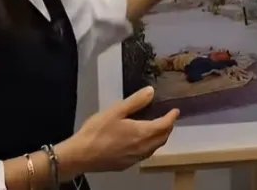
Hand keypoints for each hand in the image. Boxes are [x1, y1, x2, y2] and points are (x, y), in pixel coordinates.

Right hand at [58, 87, 178, 173]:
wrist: (81, 155)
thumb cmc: (97, 131)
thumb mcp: (116, 111)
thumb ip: (135, 101)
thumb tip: (151, 92)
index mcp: (142, 133)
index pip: (164, 125)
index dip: (171, 117)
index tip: (175, 111)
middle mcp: (143, 148)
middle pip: (162, 138)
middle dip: (167, 128)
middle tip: (168, 119)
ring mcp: (135, 158)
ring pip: (154, 148)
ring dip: (159, 138)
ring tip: (158, 129)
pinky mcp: (127, 165)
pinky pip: (144, 155)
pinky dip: (149, 146)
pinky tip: (141, 143)